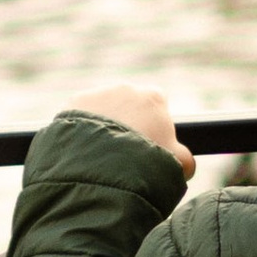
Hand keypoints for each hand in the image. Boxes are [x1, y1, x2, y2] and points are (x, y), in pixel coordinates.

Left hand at [69, 85, 194, 175]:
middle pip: (128, 105)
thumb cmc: (147, 165)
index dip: (155, 125)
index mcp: (153, 98)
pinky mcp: (72, 105)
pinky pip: (79, 117)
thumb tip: (184, 161)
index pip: (158, 104)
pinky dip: (80, 131)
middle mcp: (125, 89)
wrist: (104, 167)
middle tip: (123, 153)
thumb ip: (185, 157)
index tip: (150, 144)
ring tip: (100, 155)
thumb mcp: (180, 165)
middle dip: (127, 124)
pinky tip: (83, 150)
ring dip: (102, 126)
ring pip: (102, 110)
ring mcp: (97, 95)